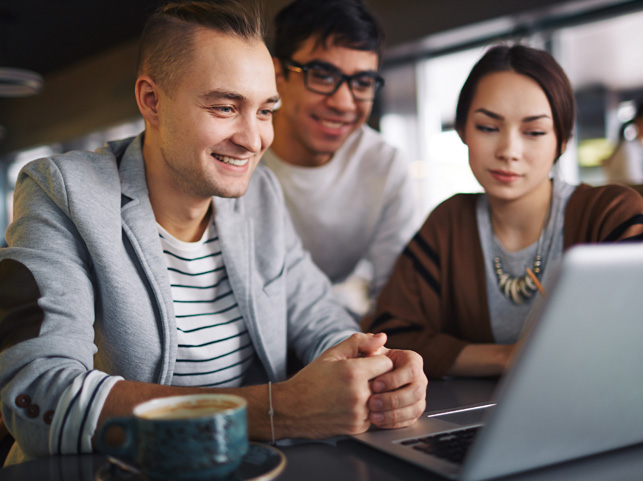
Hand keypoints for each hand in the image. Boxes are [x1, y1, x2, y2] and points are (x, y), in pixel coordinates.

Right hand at [275, 333, 393, 438]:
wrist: (292, 409)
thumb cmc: (311, 379)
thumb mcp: (332, 354)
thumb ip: (359, 342)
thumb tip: (382, 337)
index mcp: (354, 372)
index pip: (387, 363)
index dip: (377, 361)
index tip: (366, 363)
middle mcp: (359, 394)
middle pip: (387, 382)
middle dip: (377, 377)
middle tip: (360, 377)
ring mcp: (359, 413)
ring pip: (383, 399)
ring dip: (374, 394)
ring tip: (353, 391)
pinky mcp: (358, 428)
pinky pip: (375, 415)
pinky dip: (367, 409)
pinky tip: (350, 404)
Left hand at [368, 345, 427, 428]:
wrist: (362, 378)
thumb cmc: (364, 362)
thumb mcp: (362, 349)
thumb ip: (368, 342)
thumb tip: (380, 337)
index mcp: (411, 360)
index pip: (411, 370)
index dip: (394, 379)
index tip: (375, 384)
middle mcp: (418, 379)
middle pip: (416, 391)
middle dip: (393, 399)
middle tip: (373, 403)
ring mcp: (417, 396)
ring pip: (415, 408)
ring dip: (394, 414)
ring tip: (373, 415)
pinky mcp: (412, 411)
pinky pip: (409, 420)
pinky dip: (393, 423)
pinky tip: (378, 421)